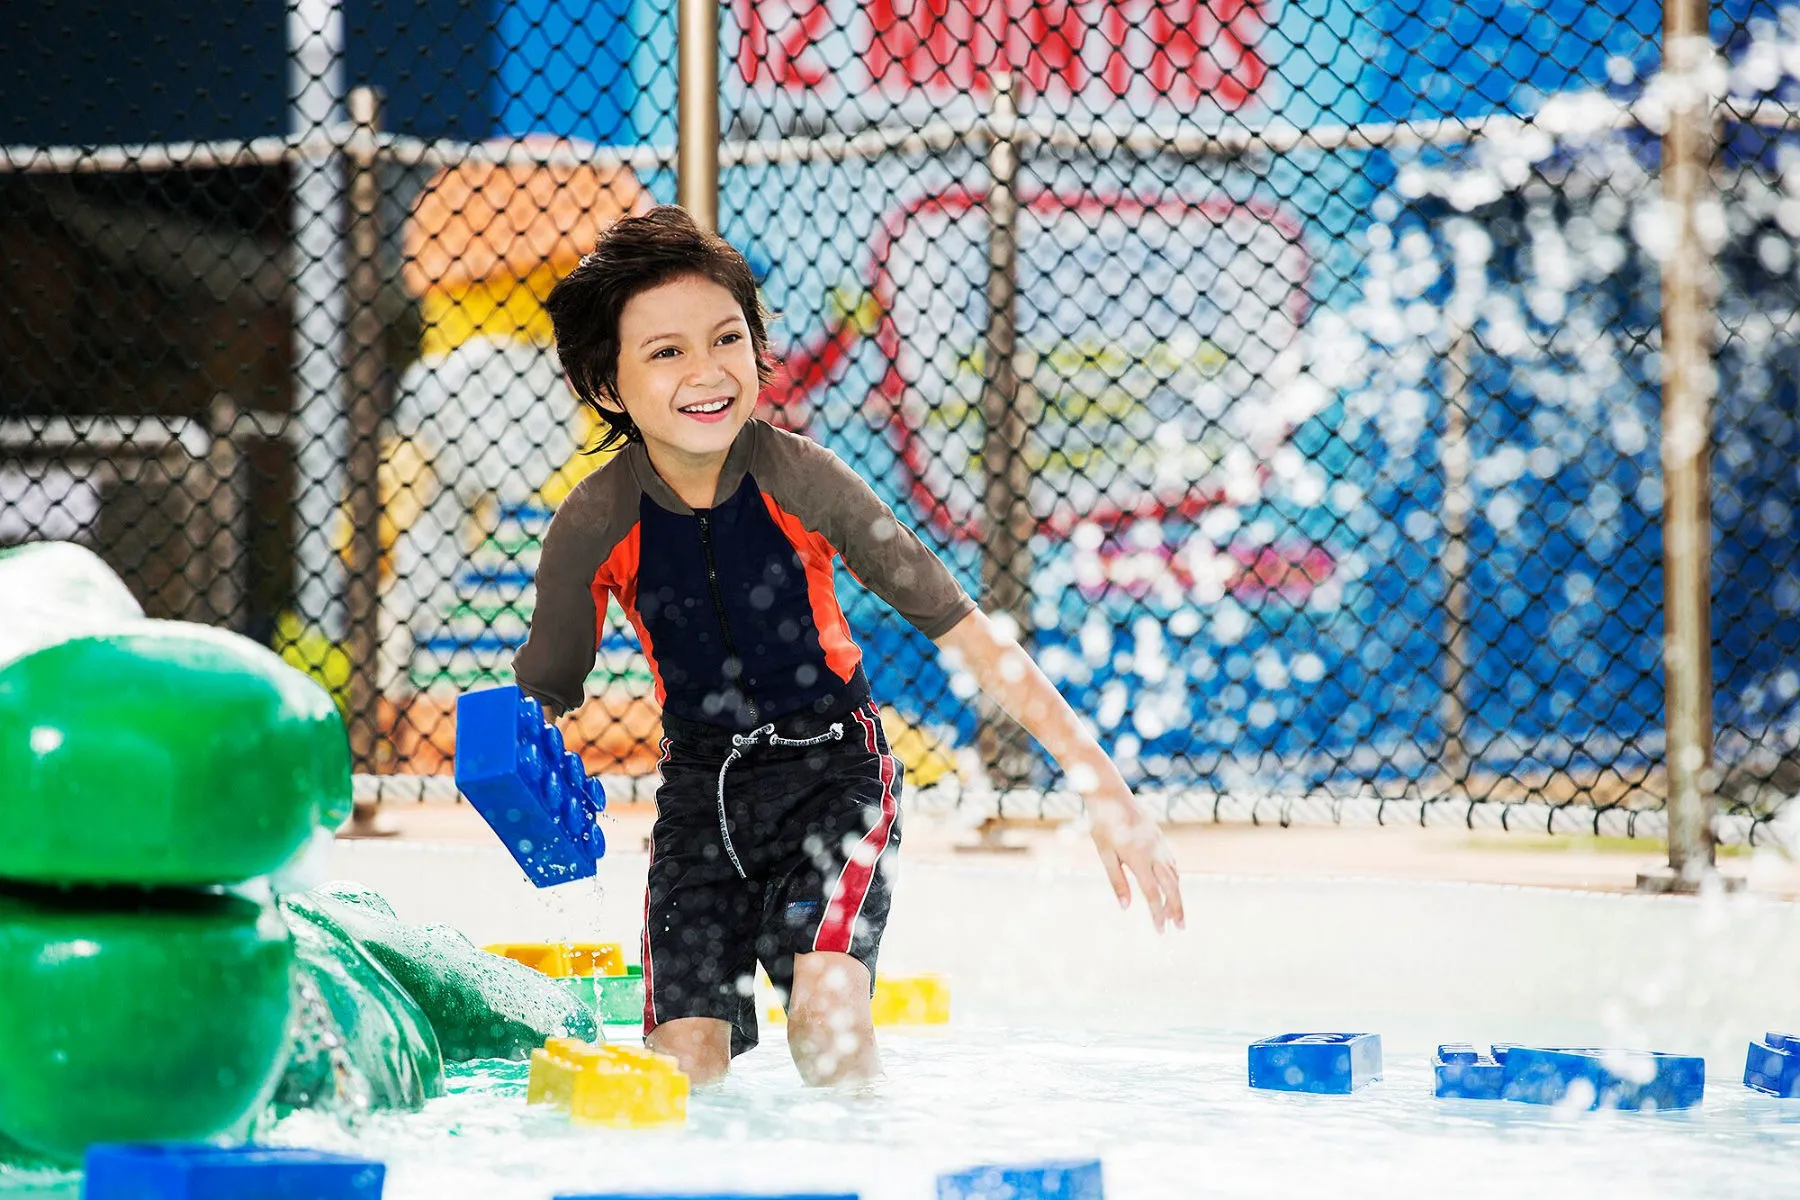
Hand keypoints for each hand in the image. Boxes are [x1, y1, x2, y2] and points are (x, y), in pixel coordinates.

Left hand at [1086, 789, 1184, 932]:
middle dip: (1177, 908)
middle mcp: (1154, 853)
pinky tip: (1172, 887)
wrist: (1111, 794)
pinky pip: (1172, 863)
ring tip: (1177, 913)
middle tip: (1180, 928)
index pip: (1153, 893)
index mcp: (1139, 859)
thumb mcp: (1105, 854)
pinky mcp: (1160, 838)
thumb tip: (1126, 907)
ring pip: (1175, 875)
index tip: (1161, 930)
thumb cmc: (1103, 824)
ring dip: (1177, 895)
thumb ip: (1117, 881)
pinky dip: (1175, 878)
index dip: (1157, 913)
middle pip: (1171, 887)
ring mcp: (1159, 845)